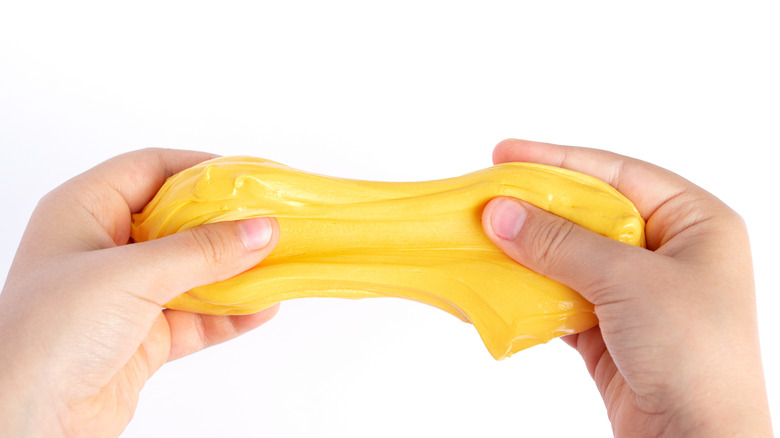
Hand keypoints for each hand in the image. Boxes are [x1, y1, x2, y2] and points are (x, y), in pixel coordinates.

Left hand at [0, 149, 279, 436]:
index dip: (201, 170)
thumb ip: (201, 251)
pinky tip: (262, 308)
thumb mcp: (130, 276)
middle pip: (180, 221)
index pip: (151, 169)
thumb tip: (262, 228)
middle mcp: (106, 248)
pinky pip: (198, 315)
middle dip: (228, 224)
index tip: (250, 179)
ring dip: (236, 271)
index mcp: (84, 210)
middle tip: (274, 222)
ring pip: (194, 271)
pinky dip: (231, 313)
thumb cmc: (49, 334)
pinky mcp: (144, 336)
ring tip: (279, 265)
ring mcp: (126, 294)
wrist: (25, 423)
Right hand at [482, 139, 771, 436]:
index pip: (617, 175)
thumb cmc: (695, 355)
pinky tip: (501, 280)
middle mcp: (669, 252)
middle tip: (487, 194)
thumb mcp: (628, 282)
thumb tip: (501, 212)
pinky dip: (531, 290)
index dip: (559, 161)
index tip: (506, 153)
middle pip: (589, 214)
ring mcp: (639, 292)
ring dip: (529, 250)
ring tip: (485, 235)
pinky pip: (562, 295)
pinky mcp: (611, 328)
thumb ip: (560, 243)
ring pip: (571, 256)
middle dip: (537, 208)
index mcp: (696, 223)